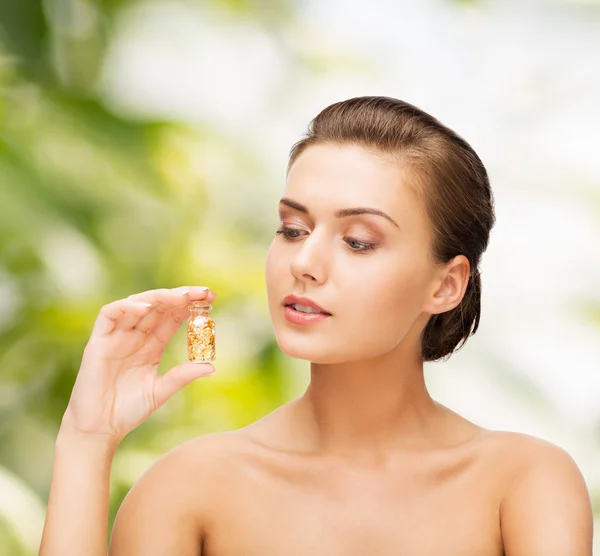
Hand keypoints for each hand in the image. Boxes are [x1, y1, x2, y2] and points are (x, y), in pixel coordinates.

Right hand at [60, 286, 216, 444]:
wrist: (98, 430)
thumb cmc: (128, 411)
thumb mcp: (161, 391)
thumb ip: (182, 376)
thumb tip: (212, 366)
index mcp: (152, 345)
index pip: (173, 317)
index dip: (190, 306)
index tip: (211, 299)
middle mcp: (135, 336)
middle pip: (159, 306)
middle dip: (181, 296)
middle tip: (203, 293)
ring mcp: (116, 337)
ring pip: (137, 304)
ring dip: (159, 297)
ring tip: (180, 296)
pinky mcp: (98, 342)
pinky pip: (109, 315)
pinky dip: (127, 307)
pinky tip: (146, 307)